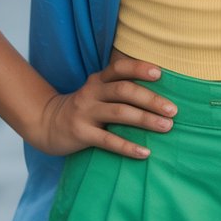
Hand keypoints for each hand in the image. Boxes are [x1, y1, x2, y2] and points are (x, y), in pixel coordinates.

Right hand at [32, 53, 176, 158]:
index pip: (120, 68)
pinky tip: (144, 152)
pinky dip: (128, 146)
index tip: (160, 73)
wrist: (47, 123)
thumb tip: (158, 92)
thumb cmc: (85, 107)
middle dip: (151, 99)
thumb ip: (119, 87)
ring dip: (145, 120)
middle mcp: (92, 92)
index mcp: (98, 80)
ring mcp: (85, 113)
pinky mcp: (81, 134)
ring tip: (167, 127)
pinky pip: (108, 140)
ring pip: (119, 113)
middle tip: (173, 110)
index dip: (139, 68)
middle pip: (124, 91)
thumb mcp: (98, 91)